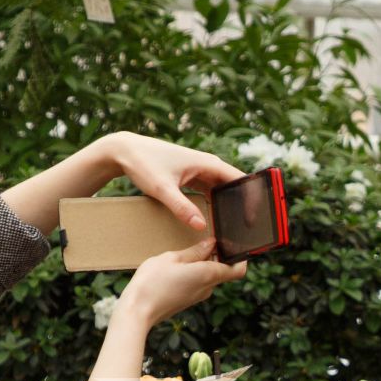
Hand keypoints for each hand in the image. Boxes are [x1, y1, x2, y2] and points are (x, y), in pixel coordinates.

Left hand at [102, 133, 244, 233]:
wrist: (125, 151)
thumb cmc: (144, 164)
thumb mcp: (162, 189)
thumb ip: (181, 208)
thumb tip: (201, 226)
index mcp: (207, 163)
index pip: (240, 180)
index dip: (251, 198)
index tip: (254, 217)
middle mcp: (207, 165)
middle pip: (234, 186)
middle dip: (243, 205)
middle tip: (247, 228)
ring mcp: (200, 171)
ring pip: (223, 190)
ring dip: (229, 206)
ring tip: (235, 228)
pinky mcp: (192, 177)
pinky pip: (211, 192)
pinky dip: (216, 205)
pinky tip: (216, 220)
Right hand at [118, 237, 246, 327]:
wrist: (137, 312)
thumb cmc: (152, 283)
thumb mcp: (172, 258)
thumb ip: (194, 251)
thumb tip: (211, 244)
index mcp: (208, 275)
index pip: (238, 269)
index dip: (240, 257)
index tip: (231, 244)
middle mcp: (208, 288)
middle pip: (223, 271)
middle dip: (217, 255)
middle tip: (204, 241)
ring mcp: (198, 296)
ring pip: (209, 277)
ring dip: (203, 263)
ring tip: (186, 251)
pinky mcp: (188, 300)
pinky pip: (198, 283)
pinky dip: (194, 272)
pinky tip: (177, 266)